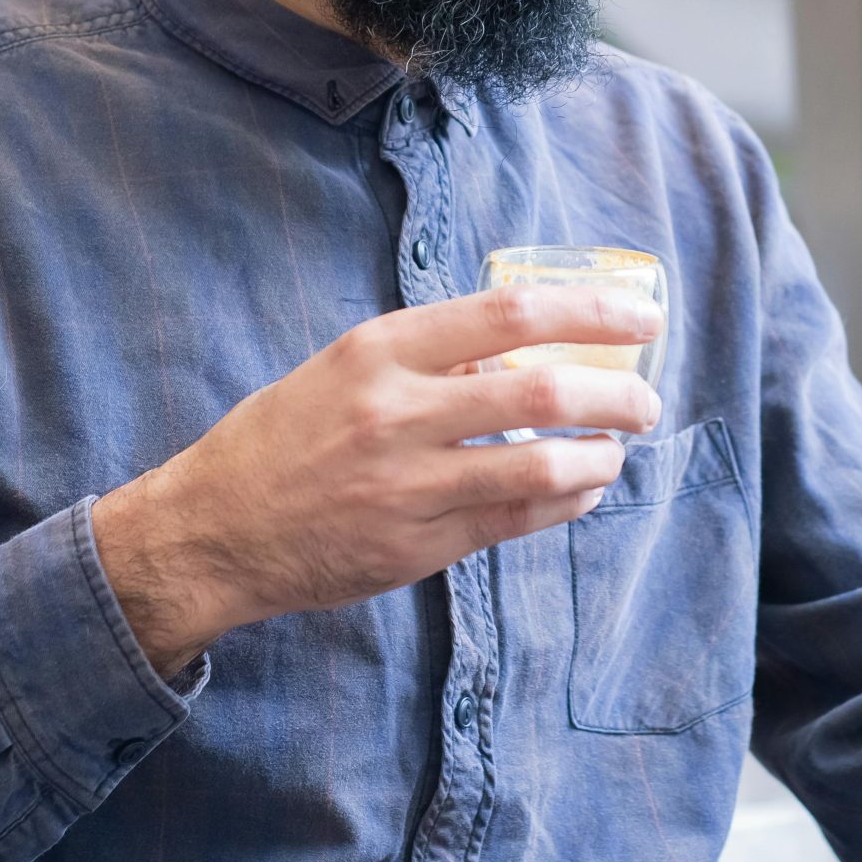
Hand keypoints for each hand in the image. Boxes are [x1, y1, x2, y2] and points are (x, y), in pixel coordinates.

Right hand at [91, 285, 663, 676]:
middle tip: (647, 399)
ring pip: (538, 468)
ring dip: (598, 458)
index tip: (642, 317)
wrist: (214, 527)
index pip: (509, 314)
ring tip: (618, 451)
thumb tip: (524, 348)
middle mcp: (395, 412)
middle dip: (615, 396)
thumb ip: (429, 355)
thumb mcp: (344, 367)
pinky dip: (563, 505)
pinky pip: (515, 523)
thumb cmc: (286, 436)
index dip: (590, 313)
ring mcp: (407, 485)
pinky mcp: (415, 547)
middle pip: (540, 394)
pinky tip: (580, 491)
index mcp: (380, 349)